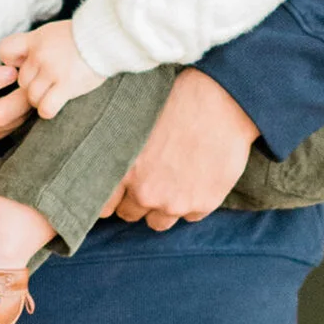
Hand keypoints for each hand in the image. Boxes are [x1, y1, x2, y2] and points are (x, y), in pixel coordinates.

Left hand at [0, 17, 88, 118]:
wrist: (108, 38)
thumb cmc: (85, 36)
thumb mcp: (56, 32)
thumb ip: (39, 44)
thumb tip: (24, 60)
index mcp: (36, 39)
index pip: (5, 50)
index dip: (11, 62)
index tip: (23, 65)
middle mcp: (40, 55)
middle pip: (22, 80)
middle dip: (32, 85)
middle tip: (48, 84)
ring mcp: (52, 71)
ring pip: (31, 96)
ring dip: (40, 100)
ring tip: (53, 95)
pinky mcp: (66, 85)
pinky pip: (46, 107)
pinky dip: (48, 110)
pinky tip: (56, 105)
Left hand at [111, 67, 257, 229]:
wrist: (220, 101)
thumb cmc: (175, 101)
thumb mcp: (135, 124)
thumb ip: (121, 152)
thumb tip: (112, 166)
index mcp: (122, 170)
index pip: (103, 205)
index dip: (111, 198)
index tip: (117, 191)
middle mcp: (145, 192)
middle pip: (130, 214)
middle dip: (136, 200)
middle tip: (149, 179)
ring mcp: (175, 202)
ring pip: (159, 221)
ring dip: (162, 207)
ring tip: (173, 182)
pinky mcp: (203, 203)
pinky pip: (190, 216)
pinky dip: (192, 202)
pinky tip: (197, 179)